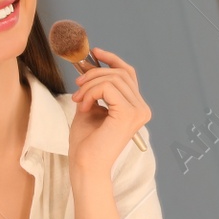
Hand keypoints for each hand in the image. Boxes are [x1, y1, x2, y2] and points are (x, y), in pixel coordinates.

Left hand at [68, 47, 151, 174]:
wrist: (85, 166)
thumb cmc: (86, 143)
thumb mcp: (90, 107)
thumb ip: (95, 88)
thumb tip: (90, 65)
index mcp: (136, 108)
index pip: (128, 74)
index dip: (112, 60)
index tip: (95, 52)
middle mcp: (142, 109)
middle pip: (120, 73)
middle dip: (93, 74)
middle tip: (76, 86)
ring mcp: (138, 111)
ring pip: (112, 78)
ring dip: (88, 85)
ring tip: (78, 101)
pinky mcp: (128, 114)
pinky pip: (107, 87)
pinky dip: (90, 92)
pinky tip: (83, 106)